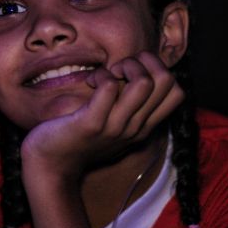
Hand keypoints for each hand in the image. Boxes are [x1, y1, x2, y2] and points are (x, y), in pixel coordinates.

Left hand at [20, 51, 183, 177]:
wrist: (51, 165)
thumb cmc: (79, 136)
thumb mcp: (113, 123)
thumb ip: (128, 105)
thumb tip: (138, 71)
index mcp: (144, 126)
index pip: (177, 92)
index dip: (158, 69)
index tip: (130, 72)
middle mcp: (136, 127)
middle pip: (167, 81)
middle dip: (143, 61)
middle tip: (118, 69)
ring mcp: (116, 127)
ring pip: (143, 82)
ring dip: (124, 66)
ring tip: (106, 74)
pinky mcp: (92, 124)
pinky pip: (109, 88)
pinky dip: (101, 76)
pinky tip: (90, 83)